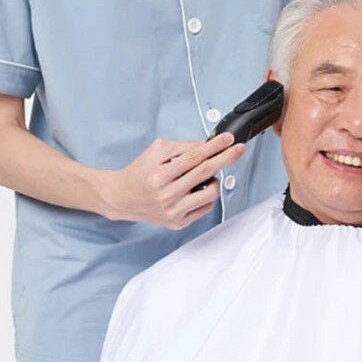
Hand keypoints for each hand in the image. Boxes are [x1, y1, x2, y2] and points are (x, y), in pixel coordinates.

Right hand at [100, 133, 245, 228]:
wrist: (122, 198)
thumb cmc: (140, 172)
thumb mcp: (156, 151)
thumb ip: (182, 147)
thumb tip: (206, 146)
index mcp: (160, 175)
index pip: (194, 157)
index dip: (214, 146)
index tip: (228, 139)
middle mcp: (167, 195)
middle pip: (205, 172)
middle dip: (226, 157)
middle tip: (238, 149)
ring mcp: (173, 211)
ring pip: (209, 193)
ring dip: (216, 180)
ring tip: (209, 174)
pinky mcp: (177, 222)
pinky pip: (204, 208)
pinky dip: (207, 195)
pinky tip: (199, 188)